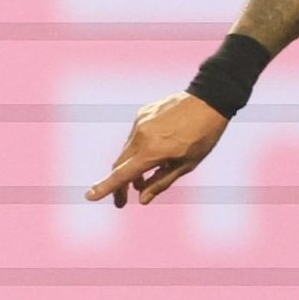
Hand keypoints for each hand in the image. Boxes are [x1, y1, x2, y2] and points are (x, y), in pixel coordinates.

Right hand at [84, 91, 229, 206]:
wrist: (209, 99)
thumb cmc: (203, 136)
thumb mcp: (187, 164)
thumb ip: (162, 182)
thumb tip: (142, 199)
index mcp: (152, 152)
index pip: (123, 174)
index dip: (105, 187)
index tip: (89, 196)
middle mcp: (140, 137)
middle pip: (119, 165)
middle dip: (119, 185)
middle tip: (122, 200)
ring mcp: (139, 124)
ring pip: (127, 151)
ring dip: (131, 166)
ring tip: (144, 177)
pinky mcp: (142, 114)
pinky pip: (135, 136)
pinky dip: (139, 148)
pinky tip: (155, 149)